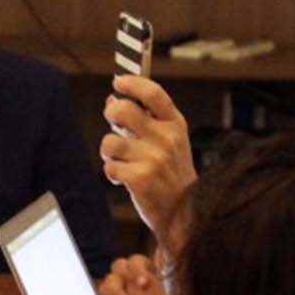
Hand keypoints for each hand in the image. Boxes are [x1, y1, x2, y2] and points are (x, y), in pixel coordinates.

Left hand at [99, 75, 197, 246]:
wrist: (185, 213)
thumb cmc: (171, 174)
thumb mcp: (169, 142)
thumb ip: (145, 120)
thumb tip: (113, 99)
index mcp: (175, 125)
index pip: (153, 93)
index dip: (133, 83)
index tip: (118, 81)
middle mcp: (166, 138)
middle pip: (123, 110)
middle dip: (111, 114)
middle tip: (113, 124)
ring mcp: (154, 158)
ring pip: (110, 141)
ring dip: (109, 152)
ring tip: (122, 160)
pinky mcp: (140, 178)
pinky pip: (109, 166)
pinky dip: (112, 173)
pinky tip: (125, 178)